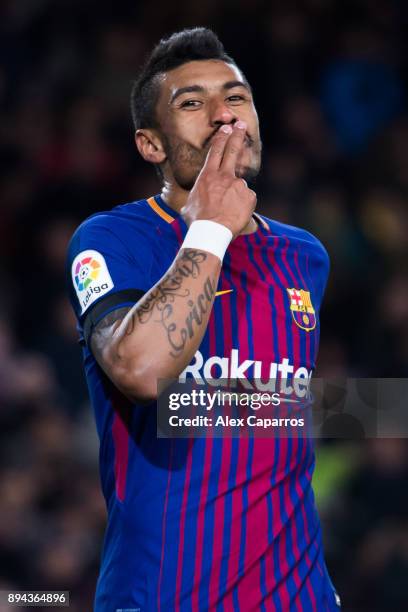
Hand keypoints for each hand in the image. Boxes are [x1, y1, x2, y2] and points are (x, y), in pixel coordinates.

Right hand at [181, 121, 256, 237]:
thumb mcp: (188, 206)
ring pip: (239, 187)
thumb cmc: (196, 221)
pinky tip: (235, 215)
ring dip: (235, 197)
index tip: (226, 128)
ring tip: (227, 211)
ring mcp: (239, 185)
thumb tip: (193, 202)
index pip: (215, 151)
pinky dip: (243, 206)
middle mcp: (224, 176)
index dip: (221, 138)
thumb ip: (196, 198)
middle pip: (232, 151)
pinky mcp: (249, 196)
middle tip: (242, 125)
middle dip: (237, 136)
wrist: (211, 231)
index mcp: (207, 176)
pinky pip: (247, 200)